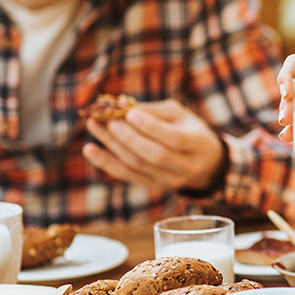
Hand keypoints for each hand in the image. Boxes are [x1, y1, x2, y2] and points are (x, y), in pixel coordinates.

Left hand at [83, 99, 224, 190]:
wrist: (204, 163)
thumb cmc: (188, 130)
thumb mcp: (180, 115)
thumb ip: (154, 111)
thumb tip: (122, 108)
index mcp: (199, 144)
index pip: (175, 139)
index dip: (151, 127)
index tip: (129, 113)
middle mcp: (187, 166)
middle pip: (156, 156)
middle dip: (129, 138)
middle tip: (109, 122)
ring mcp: (170, 180)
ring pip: (138, 166)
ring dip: (113, 146)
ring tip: (94, 126)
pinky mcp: (154, 186)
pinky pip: (128, 176)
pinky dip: (106, 163)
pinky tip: (89, 150)